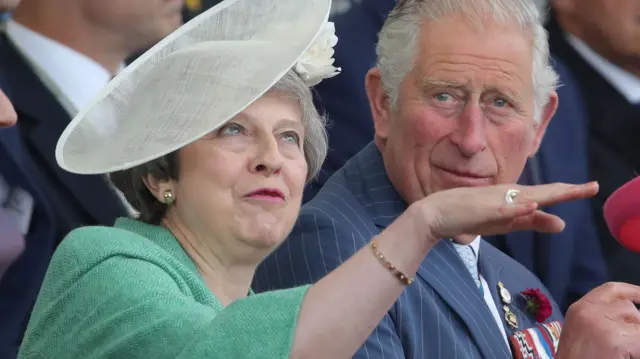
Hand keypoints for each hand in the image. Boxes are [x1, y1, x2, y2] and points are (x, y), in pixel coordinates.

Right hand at [411, 182, 597, 243]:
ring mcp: (495, 201)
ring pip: (526, 196)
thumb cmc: (468, 216)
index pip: (546, 195)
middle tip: (593, 187)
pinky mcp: (482, 208)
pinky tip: (532, 205)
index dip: (569, 192)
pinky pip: (503, 208)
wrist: (436, 214)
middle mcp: (508, 195)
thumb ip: (532, 221)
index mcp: (515, 198)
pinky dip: (518, 207)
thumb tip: (562, 223)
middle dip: (568, 191)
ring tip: (571, 191)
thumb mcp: (506, 222)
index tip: (591, 187)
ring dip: (548, 194)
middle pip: (543, 192)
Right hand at [556, 282, 639, 358]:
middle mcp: (587, 311)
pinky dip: (637, 347)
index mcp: (579, 309)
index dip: (632, 291)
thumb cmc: (577, 358)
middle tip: (631, 341)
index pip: (611, 290)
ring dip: (636, 336)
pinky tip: (629, 354)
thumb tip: (632, 317)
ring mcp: (600, 324)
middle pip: (628, 307)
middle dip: (636, 324)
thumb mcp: (584, 334)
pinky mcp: (614, 339)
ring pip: (637, 322)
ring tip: (627, 350)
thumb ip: (603, 321)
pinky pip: (639, 336)